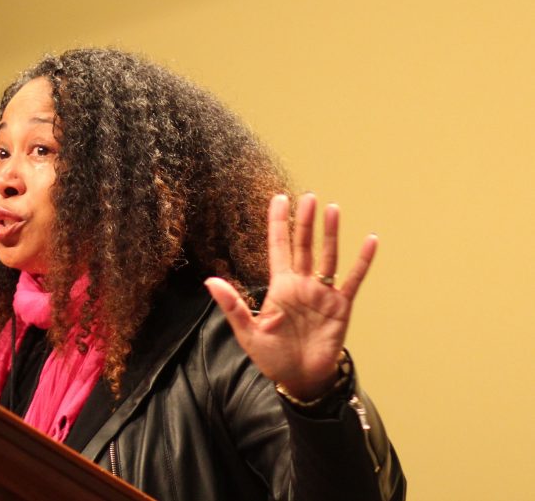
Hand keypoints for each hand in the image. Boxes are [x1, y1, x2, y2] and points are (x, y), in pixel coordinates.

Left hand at [205, 193, 376, 400]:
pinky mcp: (340, 307)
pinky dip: (361, 261)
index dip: (278, 223)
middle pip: (304, 246)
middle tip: (310, 196)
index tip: (280, 198)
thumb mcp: (248, 332)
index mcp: (279, 287)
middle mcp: (301, 285)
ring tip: (333, 209)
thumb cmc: (272, 358)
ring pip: (327, 256)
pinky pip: (352, 280)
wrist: (300, 380)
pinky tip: (369, 240)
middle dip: (306, 221)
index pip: (278, 247)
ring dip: (330, 234)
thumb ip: (232, 305)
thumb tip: (209, 281)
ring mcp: (322, 294)